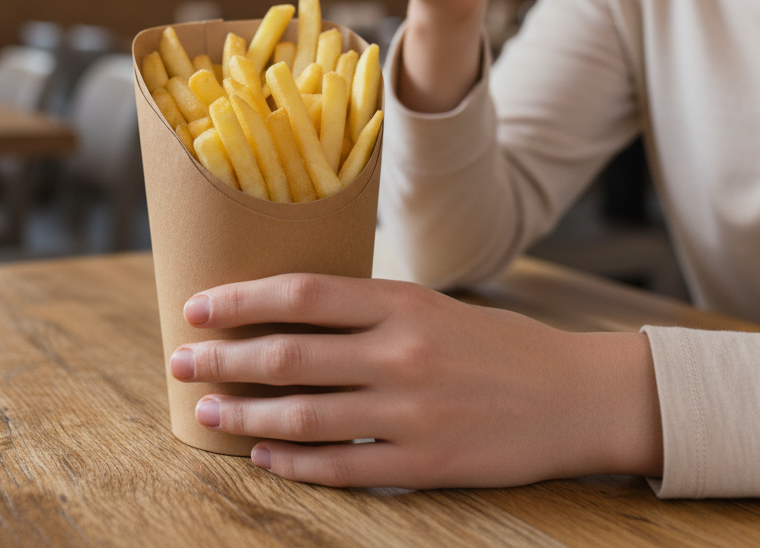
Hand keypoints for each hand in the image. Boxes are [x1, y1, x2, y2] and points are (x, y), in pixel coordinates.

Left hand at [169, 274, 662, 488]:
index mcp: (402, 303)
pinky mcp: (426, 461)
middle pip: (289, 354)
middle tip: (181, 361)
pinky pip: (342, 466)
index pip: (302, 293)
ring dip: (244, 414)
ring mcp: (412, 410)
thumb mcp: (434, 306)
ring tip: (205, 412)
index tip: (198, 306)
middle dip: (223, 358)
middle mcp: (401, 352)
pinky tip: (262, 457)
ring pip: (304, 414)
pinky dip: (293, 462)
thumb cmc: (499, 346)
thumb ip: (369, 311)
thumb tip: (290, 316)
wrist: (578, 395)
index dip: (241, 299)